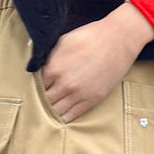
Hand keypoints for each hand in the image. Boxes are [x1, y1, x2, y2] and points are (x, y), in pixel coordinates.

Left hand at [39, 2, 153, 122]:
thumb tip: (39, 68)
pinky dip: (65, 117)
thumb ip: (49, 58)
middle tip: (40, 102)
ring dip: (51, 111)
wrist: (118, 39)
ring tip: (49, 110)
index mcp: (53, 68)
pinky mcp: (93, 99)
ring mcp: (79, 93)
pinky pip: (73, 114)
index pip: (35, 86)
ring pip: (56, 111)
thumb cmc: (91, 36)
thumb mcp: (63, 42)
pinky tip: (61, 116)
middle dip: (41, 101)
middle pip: (44, 101)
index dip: (34, 87)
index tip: (36, 88)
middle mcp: (64, 84)